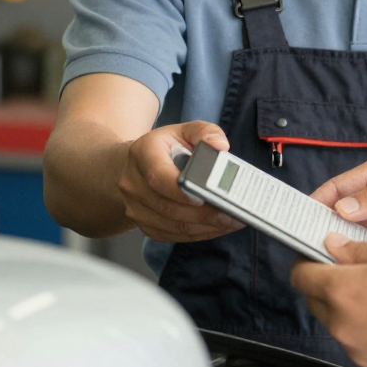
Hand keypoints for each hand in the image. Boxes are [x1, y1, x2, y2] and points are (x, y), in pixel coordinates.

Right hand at [118, 123, 242, 243]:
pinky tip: (218, 227)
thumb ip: (205, 132)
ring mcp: (136, 208)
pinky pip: (173, 235)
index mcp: (142, 154)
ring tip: (232, 222)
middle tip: (233, 214)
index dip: (180, 191)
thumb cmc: (166, 148)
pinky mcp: (145, 225)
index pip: (158, 176)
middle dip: (203, 214)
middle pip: (169, 207)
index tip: (203, 197)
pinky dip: (198, 234)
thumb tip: (220, 146)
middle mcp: (133, 183)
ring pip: (173, 225)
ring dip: (205, 227)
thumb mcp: (184, 130)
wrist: (136, 166)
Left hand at [291, 235, 366, 366]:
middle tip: (351, 268)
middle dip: (326, 283)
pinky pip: (361, 343)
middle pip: (316, 302)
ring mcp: (360, 350)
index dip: (305, 260)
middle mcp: (345, 325)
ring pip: (340, 324)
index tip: (315, 254)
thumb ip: (359, 249)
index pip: (301, 275)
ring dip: (349, 307)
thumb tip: (335, 246)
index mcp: (343, 291)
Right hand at [310, 154, 366, 266]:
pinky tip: (348, 272)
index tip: (296, 218)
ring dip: (340, 248)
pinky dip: (359, 263)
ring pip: (354, 238)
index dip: (317, 202)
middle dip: (324, 229)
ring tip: (321, 262)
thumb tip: (340, 209)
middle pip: (342, 215)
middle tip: (304, 246)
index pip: (340, 187)